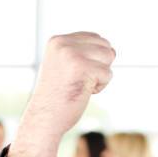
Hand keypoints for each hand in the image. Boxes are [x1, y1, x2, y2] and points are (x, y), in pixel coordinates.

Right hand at [6, 32, 115, 156]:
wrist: (44, 119)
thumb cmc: (58, 97)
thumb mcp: (65, 66)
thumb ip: (83, 52)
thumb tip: (113, 50)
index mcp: (57, 40)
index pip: (95, 37)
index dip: (94, 59)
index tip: (75, 74)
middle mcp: (63, 43)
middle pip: (105, 45)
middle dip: (99, 66)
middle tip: (78, 81)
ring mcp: (72, 54)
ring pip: (109, 57)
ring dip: (99, 76)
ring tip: (80, 86)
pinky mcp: (83, 67)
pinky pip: (108, 74)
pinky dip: (99, 87)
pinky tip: (82, 93)